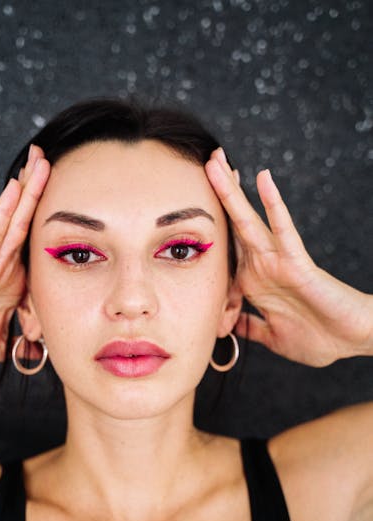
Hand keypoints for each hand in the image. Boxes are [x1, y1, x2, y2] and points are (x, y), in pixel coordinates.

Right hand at [0, 145, 49, 366]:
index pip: (41, 251)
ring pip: (14, 220)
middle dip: (41, 192)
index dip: (58, 229)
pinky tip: (15, 186)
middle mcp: (4, 267)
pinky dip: (5, 210)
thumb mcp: (0, 346)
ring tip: (40, 160)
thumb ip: (21, 346)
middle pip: (28, 223)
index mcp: (14, 283)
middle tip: (56, 161)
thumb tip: (39, 354)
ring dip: (28, 190)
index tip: (80, 208)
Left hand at [205, 149, 371, 365]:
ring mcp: (279, 261)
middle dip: (216, 196)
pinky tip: (263, 179)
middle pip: (232, 225)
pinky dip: (273, 204)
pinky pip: (284, 229)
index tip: (185, 210)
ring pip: (249, 220)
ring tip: (217, 162)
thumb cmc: (318, 339)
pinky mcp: (298, 263)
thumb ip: (249, 327)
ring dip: (232, 192)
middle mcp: (263, 266)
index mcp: (254, 283)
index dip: (206, 230)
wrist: (351, 342)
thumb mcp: (270, 336)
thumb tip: (228, 325)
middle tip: (201, 164)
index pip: (224, 250)